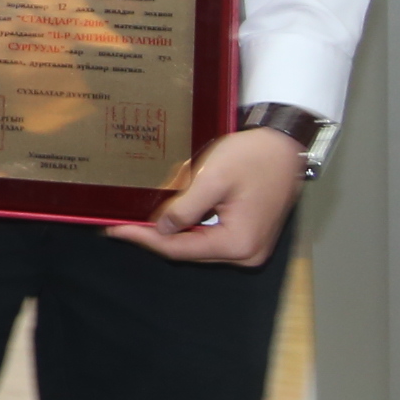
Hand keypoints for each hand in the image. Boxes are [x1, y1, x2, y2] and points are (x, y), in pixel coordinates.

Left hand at [107, 127, 305, 267]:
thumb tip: (160, 228)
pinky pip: (211, 238)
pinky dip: (188, 229)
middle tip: (121, 224)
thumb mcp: (213, 178)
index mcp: (239, 244)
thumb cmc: (253, 157)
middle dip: (154, 237)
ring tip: (137, 221)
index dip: (144, 239)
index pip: (179, 249)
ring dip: (170, 234)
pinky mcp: (249, 235)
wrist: (284, 146)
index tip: (115, 229)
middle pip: (188, 251)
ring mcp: (250, 247)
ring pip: (198, 246)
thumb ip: (185, 208)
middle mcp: (247, 253)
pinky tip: (167, 218)